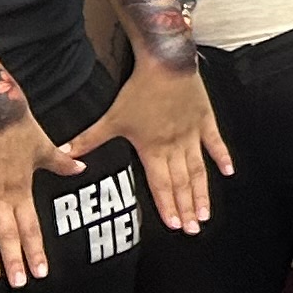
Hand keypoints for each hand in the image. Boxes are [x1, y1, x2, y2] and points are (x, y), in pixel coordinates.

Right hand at [0, 111, 86, 285]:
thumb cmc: (20, 127)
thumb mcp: (46, 146)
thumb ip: (60, 163)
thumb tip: (81, 167)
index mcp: (23, 189)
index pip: (31, 227)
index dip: (35, 250)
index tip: (41, 273)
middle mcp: (3, 193)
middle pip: (8, 233)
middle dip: (14, 259)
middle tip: (18, 283)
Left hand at [69, 56, 227, 232]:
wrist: (165, 63)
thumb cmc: (138, 91)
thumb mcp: (111, 118)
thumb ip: (88, 139)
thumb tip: (63, 153)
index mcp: (152, 148)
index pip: (161, 184)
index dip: (167, 205)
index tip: (174, 225)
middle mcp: (174, 146)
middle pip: (182, 183)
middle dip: (187, 207)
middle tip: (194, 229)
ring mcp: (192, 133)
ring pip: (199, 169)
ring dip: (202, 192)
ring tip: (206, 213)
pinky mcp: (204, 119)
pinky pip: (215, 142)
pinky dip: (222, 157)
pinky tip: (229, 172)